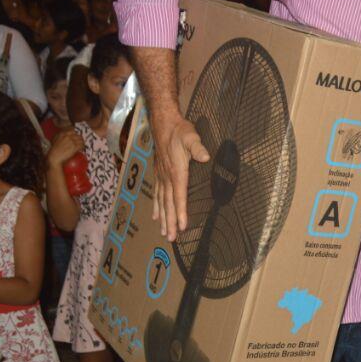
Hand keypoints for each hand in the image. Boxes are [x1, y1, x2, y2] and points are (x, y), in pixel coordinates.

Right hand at [46, 129, 83, 166]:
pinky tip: (81, 149)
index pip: (72, 130)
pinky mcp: (75, 146)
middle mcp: (67, 136)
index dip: (75, 134)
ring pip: (81, 140)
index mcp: (62, 134)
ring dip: (82, 143)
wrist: (54, 157)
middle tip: (79, 142)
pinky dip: (82, 147)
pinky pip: (82, 145)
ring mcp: (71, 141)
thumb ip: (61, 137)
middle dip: (79, 139)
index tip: (76, 137)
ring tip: (81, 146)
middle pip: (78, 135)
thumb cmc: (53, 151)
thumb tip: (67, 136)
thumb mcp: (55, 141)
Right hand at [150, 114, 210, 240]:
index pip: (179, 196)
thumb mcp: (191, 136)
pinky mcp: (158, 174)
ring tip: (164, 232)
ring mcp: (161, 176)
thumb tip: (205, 156)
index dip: (180, 212)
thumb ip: (197, 147)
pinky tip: (155, 216)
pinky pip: (156, 194)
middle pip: (168, 204)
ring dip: (163, 218)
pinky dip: (156, 206)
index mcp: (176, 171)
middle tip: (171, 238)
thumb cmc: (179, 131)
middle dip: (170, 222)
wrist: (163, 123)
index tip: (182, 227)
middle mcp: (167, 177)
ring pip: (161, 202)